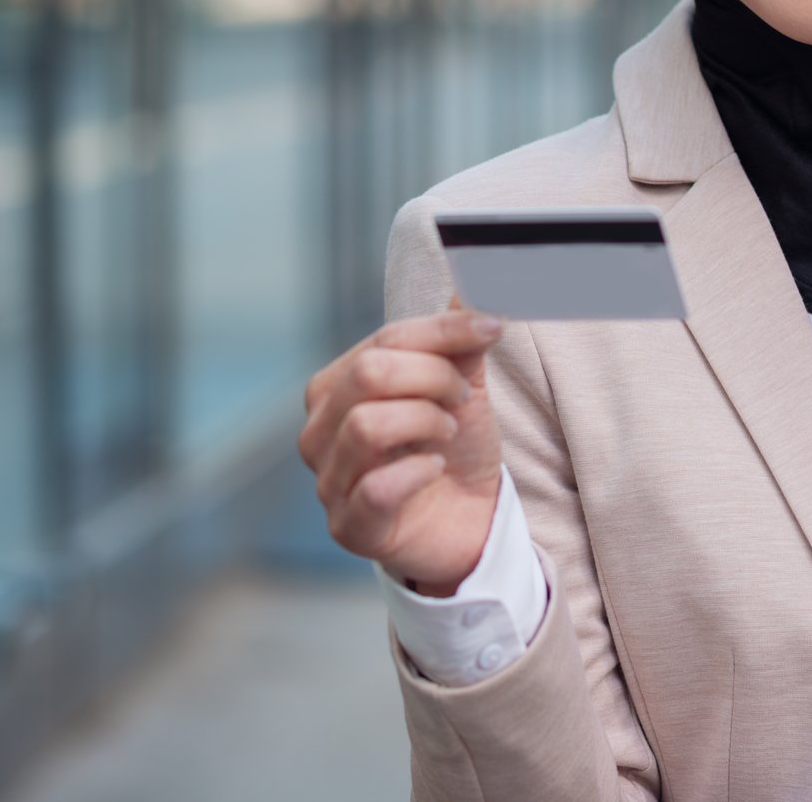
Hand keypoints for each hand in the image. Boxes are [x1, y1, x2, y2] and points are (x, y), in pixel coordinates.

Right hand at [298, 300, 505, 595]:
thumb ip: (459, 340)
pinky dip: (416, 473)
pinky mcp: (349, 528)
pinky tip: (434, 470)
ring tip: (447, 432)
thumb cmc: (453, 450)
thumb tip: (470, 283)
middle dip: (433, 377)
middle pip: (369, 374)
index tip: (492, 329)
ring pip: (367, 426)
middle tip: (462, 398)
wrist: (469, 521)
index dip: (443, 331)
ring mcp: (327, 482)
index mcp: (335, 387)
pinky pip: (375, 488)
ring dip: (426, 421)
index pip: (384, 339)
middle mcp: (318, 432)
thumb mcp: (462, 386)